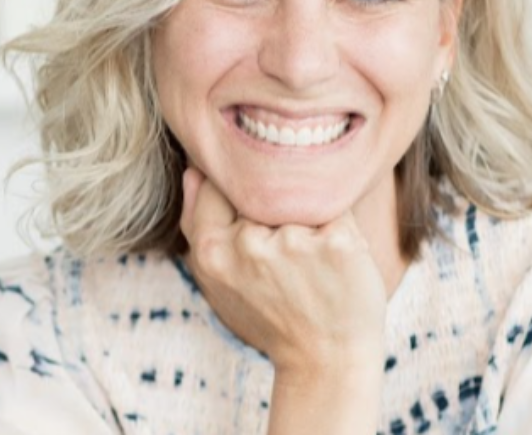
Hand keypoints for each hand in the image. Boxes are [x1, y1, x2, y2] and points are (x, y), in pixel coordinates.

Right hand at [179, 166, 387, 375]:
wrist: (324, 361)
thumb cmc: (270, 315)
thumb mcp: (218, 278)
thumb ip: (197, 223)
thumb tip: (192, 171)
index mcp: (211, 250)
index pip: (218, 186)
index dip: (239, 198)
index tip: (254, 223)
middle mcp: (248, 243)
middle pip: (261, 188)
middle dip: (274, 208)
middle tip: (286, 253)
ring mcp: (294, 241)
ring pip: (298, 194)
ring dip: (307, 216)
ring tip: (311, 259)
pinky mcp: (338, 242)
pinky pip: (337, 207)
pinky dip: (338, 227)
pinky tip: (335, 260)